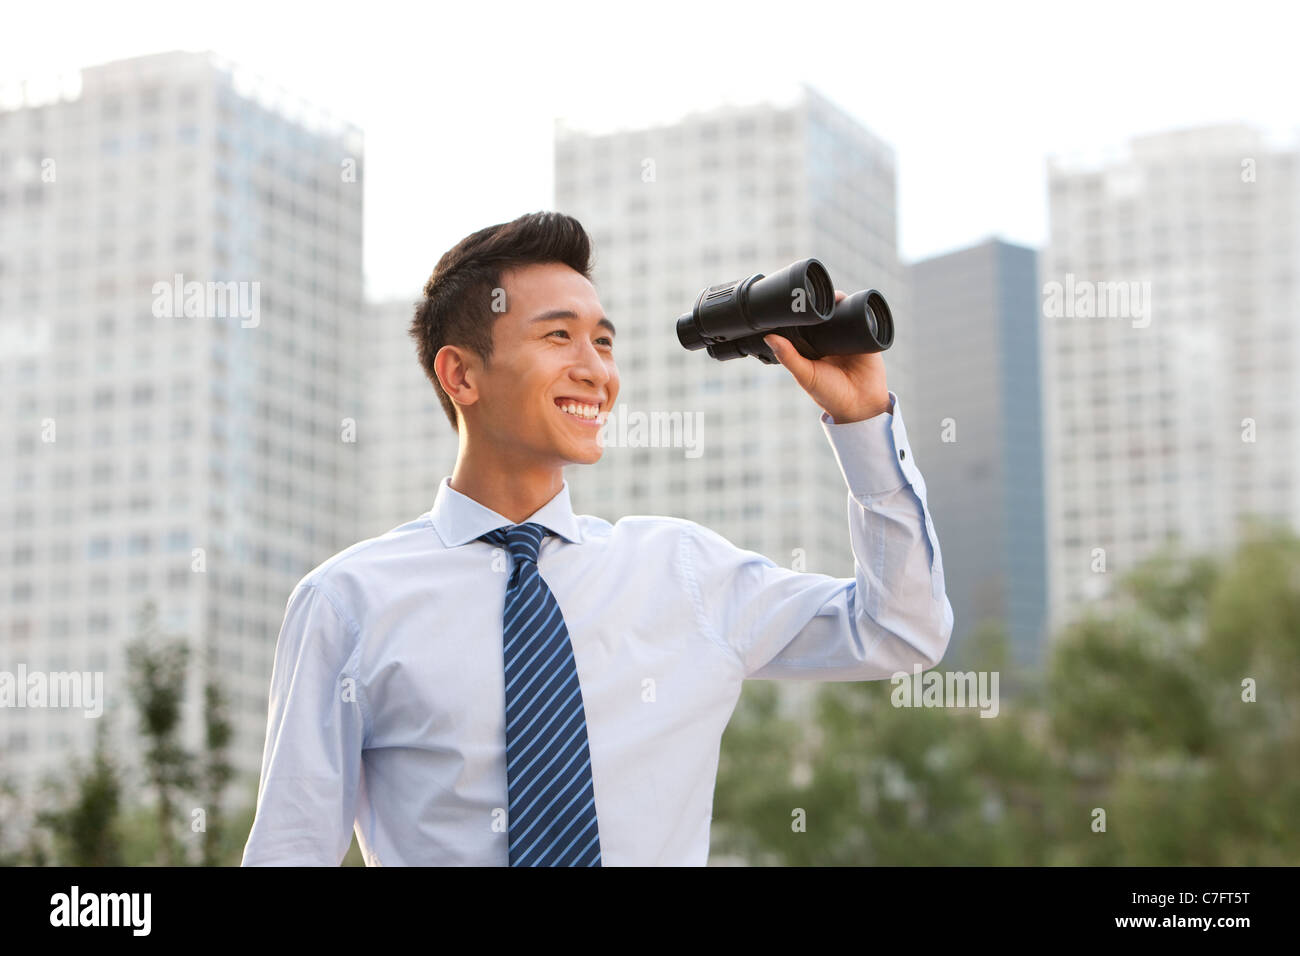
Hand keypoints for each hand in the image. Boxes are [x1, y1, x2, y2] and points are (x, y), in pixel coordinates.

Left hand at [763, 289, 890, 422]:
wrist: (861, 406)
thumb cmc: (830, 394)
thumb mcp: (806, 375)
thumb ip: (789, 357)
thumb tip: (768, 337)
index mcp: (812, 346)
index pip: (805, 323)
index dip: (800, 311)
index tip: (792, 298)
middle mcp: (829, 339)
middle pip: (824, 313)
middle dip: (820, 301)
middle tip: (813, 291)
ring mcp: (848, 336)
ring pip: (843, 312)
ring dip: (839, 301)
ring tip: (833, 295)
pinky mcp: (866, 337)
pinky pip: (863, 318)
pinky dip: (859, 308)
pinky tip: (851, 301)